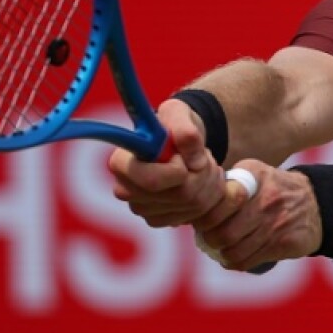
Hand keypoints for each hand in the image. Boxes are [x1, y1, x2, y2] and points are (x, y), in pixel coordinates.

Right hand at [108, 97, 224, 227]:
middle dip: (202, 173)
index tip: (183, 156)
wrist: (179, 143)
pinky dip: (210, 196)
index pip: (153, 181)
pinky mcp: (160, 220)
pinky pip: (198, 215)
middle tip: (203, 156)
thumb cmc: (173, 125)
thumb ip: (184, 127)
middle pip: (180, 195)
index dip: (179, 169)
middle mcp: (126, 191)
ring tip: (204, 164)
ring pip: (194, 205)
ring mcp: (143, 209)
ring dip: (210, 182)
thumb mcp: (179, 113)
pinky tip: (202, 180)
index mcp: (121, 163)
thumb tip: (192, 155)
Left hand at [193, 163, 325, 271]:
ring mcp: (276, 225)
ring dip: (223, 253)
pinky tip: (235, 256)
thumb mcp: (256, 172)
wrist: (317, 204)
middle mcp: (266, 201)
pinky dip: (236, 262)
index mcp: (255, 178)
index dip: (204, 217)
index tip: (201, 221)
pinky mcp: (284, 244)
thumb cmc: (276, 188)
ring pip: (234, 251)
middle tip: (209, 237)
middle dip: (211, 239)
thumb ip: (230, 179)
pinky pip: (249, 261)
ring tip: (222, 247)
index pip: (219, 204)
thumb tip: (199, 195)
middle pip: (223, 233)